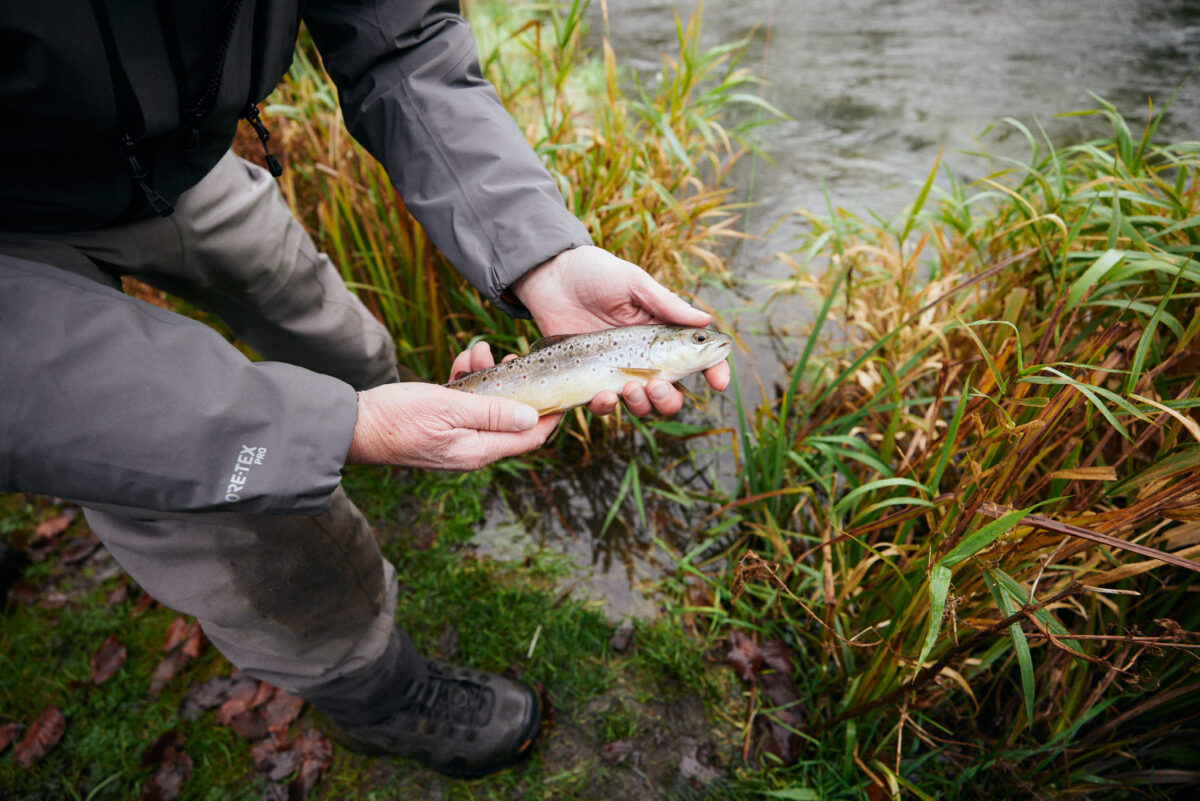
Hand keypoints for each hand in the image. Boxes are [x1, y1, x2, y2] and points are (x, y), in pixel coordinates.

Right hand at [346, 378, 560, 470]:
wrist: (354, 426)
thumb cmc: (398, 418)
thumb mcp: (450, 408)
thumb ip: (493, 414)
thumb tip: (533, 417)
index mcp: (479, 450)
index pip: (531, 437)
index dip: (550, 413)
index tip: (560, 386)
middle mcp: (473, 449)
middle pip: (513, 419)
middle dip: (516, 386)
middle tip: (513, 358)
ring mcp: (458, 439)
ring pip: (489, 406)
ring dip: (488, 376)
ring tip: (478, 351)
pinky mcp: (443, 427)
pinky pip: (467, 405)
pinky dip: (468, 381)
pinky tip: (462, 361)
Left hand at [510, 245, 730, 415]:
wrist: (549, 277)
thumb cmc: (594, 273)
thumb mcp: (634, 282)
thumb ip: (666, 304)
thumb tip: (706, 320)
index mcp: (661, 333)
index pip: (696, 357)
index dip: (713, 371)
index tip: (718, 382)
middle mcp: (643, 356)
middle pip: (671, 392)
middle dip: (670, 398)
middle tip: (658, 385)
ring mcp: (616, 371)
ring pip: (641, 404)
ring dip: (642, 404)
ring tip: (630, 388)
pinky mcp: (588, 379)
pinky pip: (604, 404)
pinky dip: (607, 406)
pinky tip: (604, 394)